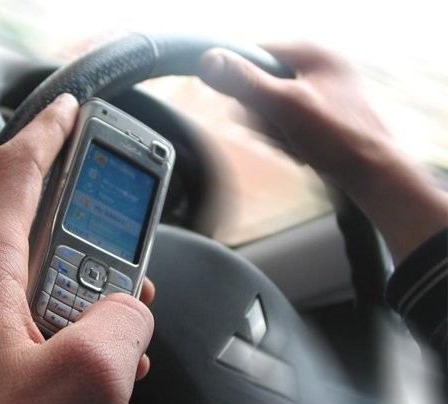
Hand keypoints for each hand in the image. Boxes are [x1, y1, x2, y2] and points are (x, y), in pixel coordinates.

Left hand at [0, 94, 153, 403]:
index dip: (52, 132)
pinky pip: (42, 347)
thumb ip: (120, 324)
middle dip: (103, 264)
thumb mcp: (76, 380)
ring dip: (97, 328)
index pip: (18, 171)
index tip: (74, 110)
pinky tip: (96, 400)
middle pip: (51, 244)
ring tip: (119, 368)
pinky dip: (78, 364)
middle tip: (133, 291)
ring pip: (55, 303)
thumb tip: (131, 314)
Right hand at [198, 44, 447, 262]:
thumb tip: (208, 59)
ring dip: (272, 129)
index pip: (254, 52)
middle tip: (278, 130)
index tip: (244, 106)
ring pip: (270, 105)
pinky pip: (285, 120)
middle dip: (261, 113)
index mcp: (312, 51)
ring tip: (293, 142)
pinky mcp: (320, 112)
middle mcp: (317, 64)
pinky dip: (285, 137)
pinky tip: (300, 148)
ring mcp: (319, 89)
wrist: (373, 174)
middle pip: (260, 82)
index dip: (240, 80)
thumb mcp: (284, 106)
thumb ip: (245, 82)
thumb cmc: (337, 138)